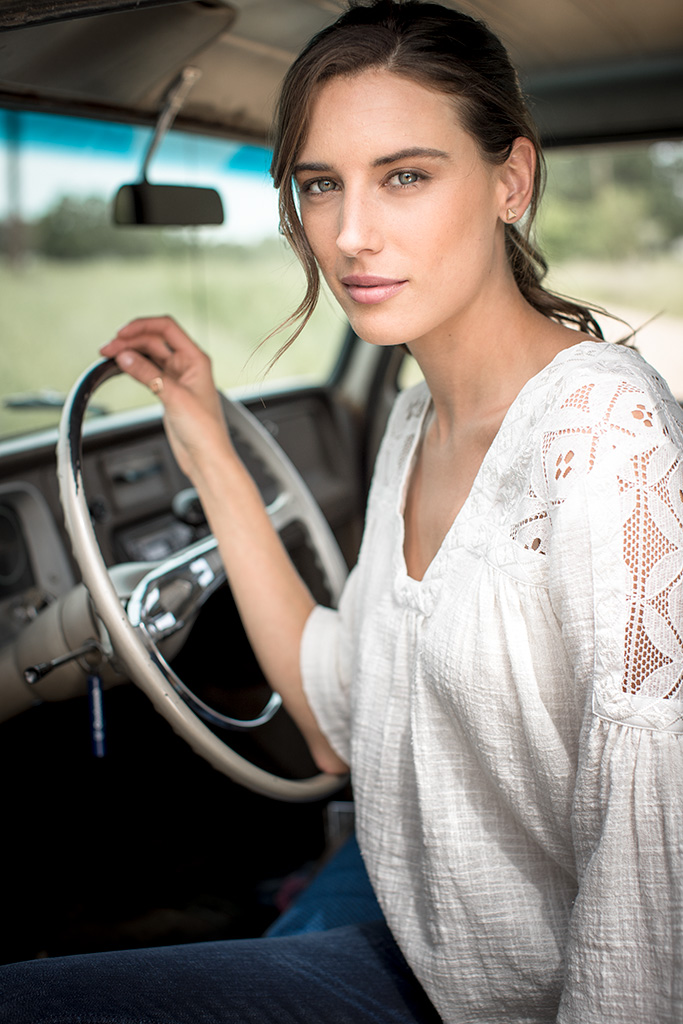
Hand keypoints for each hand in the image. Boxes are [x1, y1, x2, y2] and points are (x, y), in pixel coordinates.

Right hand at [100, 316, 231, 479]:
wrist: (206, 457)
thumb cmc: (204, 430)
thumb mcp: (173, 396)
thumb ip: (147, 373)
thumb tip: (124, 355)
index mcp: (196, 359)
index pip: (167, 328)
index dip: (142, 326)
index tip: (121, 334)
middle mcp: (187, 365)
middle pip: (154, 340)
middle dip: (130, 340)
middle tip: (107, 349)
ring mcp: (177, 378)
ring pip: (148, 355)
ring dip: (129, 352)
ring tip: (108, 355)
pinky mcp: (167, 392)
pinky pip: (146, 371)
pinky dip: (132, 367)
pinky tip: (120, 367)